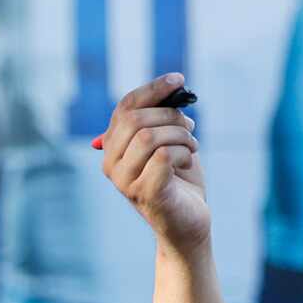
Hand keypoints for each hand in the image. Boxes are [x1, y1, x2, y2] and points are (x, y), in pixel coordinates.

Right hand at [100, 74, 210, 255]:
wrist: (188, 223)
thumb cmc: (179, 180)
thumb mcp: (169, 140)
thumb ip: (162, 117)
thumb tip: (172, 84)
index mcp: (112, 148)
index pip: (125, 108)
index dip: (152, 90)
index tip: (179, 79)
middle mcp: (111, 165)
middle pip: (135, 120)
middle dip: (171, 117)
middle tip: (189, 128)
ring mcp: (124, 181)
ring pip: (149, 136)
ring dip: (181, 136)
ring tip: (191, 147)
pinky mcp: (144, 193)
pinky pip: (163, 156)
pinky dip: (183, 153)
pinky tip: (187, 162)